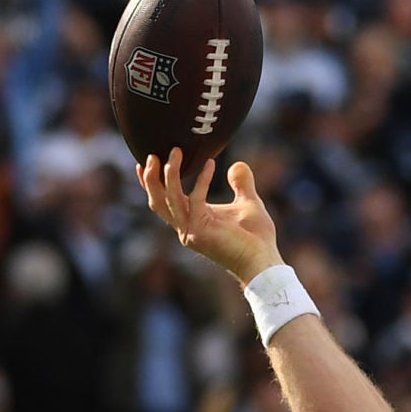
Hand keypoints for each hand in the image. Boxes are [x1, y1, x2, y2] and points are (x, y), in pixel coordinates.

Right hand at [137, 151, 281, 284]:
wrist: (263, 260)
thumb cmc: (256, 237)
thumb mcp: (248, 203)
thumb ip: (241, 184)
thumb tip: (238, 164)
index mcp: (191, 220)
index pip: (163, 200)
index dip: (152, 182)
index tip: (147, 160)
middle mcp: (186, 227)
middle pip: (157, 200)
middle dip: (151, 177)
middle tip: (152, 153)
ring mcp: (191, 231)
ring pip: (169, 197)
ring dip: (170, 173)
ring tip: (176, 151)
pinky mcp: (200, 231)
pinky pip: (196, 198)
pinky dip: (202, 180)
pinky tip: (211, 165)